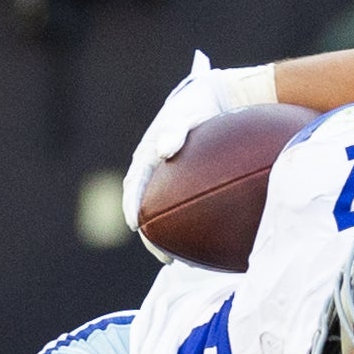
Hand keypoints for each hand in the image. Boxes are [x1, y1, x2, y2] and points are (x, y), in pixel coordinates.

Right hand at [121, 51, 277, 258]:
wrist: (221, 96)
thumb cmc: (202, 103)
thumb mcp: (187, 113)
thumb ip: (176, 129)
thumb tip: (163, 151)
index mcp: (148, 151)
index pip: (135, 184)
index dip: (132, 206)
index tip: (135, 227)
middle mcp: (156, 165)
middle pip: (147, 205)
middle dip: (152, 234)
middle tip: (165, 258)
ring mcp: (171, 174)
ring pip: (164, 209)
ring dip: (169, 235)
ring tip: (182, 258)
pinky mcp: (186, 178)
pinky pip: (183, 204)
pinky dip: (188, 223)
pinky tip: (206, 239)